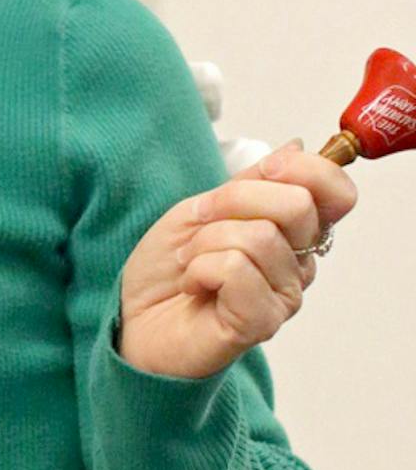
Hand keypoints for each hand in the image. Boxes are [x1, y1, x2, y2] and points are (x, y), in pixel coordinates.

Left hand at [117, 139, 357, 377]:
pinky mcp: (261, 322)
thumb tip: (298, 147)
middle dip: (230, 201)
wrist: (134, 318)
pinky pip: (236, 269)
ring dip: (204, 242)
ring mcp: (284, 296)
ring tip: (192, 264)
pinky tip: (194, 287)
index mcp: (292, 232)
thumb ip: (251, 184)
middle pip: (296, 205)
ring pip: (258, 236)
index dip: (303, 170)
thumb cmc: (168, 267)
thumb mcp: (202, 209)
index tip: (264, 171)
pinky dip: (200, 269)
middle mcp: (298, 265)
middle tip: (199, 226)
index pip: (335, 191)